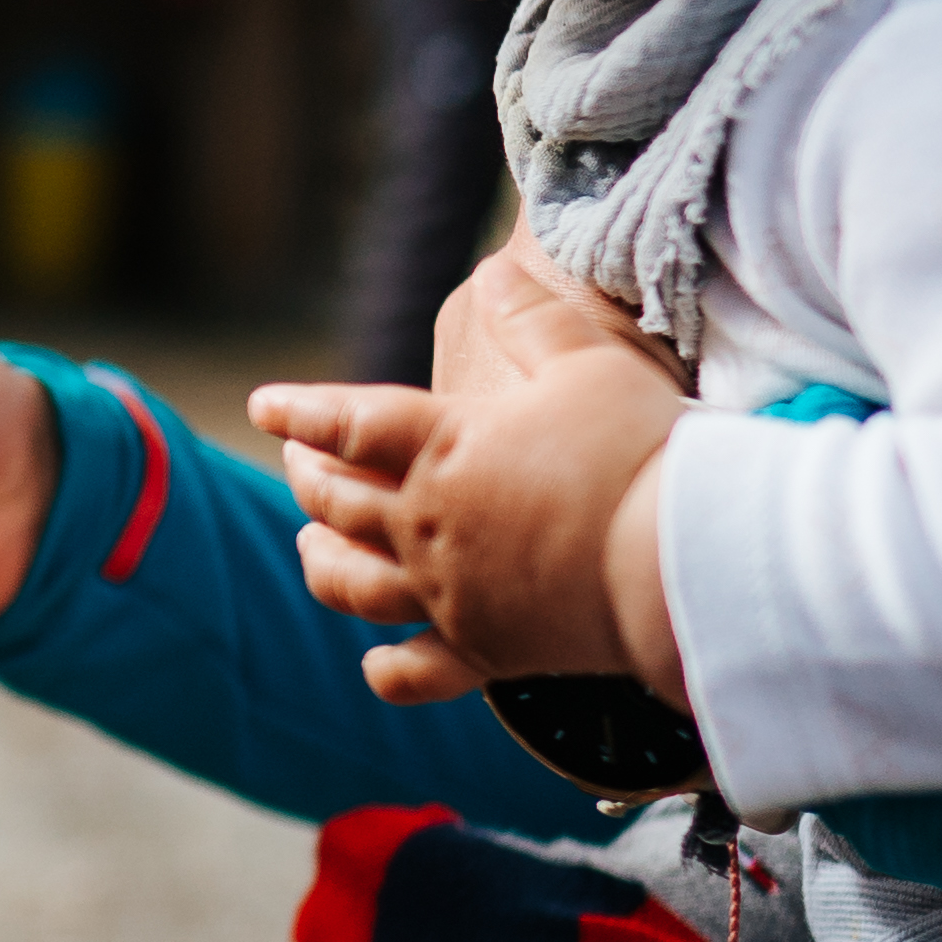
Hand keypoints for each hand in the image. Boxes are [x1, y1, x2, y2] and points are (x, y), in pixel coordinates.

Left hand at [256, 253, 692, 702]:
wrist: (678, 560)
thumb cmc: (637, 452)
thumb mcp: (588, 362)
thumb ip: (533, 316)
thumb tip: (493, 268)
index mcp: (444, 449)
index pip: (349, 424)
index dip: (301, 411)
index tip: (262, 406)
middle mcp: (428, 524)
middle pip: (339, 501)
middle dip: (309, 476)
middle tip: (297, 459)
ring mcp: (449, 593)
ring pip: (354, 583)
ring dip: (324, 561)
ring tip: (309, 543)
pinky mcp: (485, 651)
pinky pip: (417, 672)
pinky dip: (387, 670)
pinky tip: (372, 665)